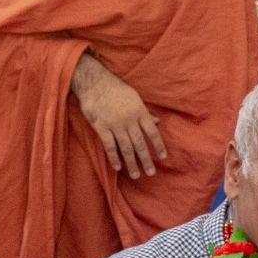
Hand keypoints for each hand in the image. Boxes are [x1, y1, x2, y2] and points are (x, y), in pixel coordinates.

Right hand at [72, 54, 166, 178]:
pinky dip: (114, 157)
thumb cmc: (116, 89)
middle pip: (140, 144)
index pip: (153, 132)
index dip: (158, 146)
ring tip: (136, 175)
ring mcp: (115, 124)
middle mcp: (129, 120)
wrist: (94, 82)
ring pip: (126, 148)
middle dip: (146, 160)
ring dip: (131, 163)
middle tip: (150, 173)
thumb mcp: (135, 97)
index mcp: (139, 112)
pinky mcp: (102, 127)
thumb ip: (145, 112)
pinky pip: (109, 146)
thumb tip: (158, 122)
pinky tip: (118, 167)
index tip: (163, 157)